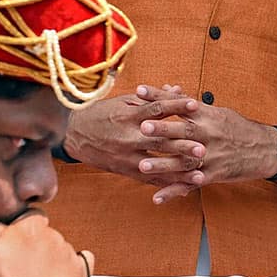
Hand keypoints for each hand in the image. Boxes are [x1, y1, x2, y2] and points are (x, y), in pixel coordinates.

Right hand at [0, 211, 93, 276]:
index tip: (15, 246)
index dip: (23, 231)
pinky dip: (72, 271)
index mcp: (31, 227)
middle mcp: (55, 236)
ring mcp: (70, 255)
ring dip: (51, 263)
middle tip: (21, 271)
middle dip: (36, 249)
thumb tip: (4, 225)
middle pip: (46, 237)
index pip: (31, 217)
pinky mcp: (83, 274)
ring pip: (61, 252)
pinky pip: (82, 264)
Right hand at [63, 85, 200, 184]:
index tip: (195, 105)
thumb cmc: (102, 114)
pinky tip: (184, 188)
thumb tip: (178, 89)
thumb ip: (153, 98)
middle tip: (202, 148)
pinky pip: (149, 180)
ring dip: (179, 171)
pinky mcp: (125, 170)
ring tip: (199, 173)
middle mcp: (128, 137)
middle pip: (159, 142)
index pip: (156, 110)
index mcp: (128, 116)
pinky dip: (167, 185)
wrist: (73, 134)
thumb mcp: (125, 101)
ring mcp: (127, 156)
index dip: (176, 107)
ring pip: (157, 165)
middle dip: (182, 146)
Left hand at [136, 86, 276, 203]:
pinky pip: (191, 184)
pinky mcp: (214, 174)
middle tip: (142, 127)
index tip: (140, 91)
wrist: (266, 149)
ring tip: (142, 165)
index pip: (181, 103)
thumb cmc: (238, 128)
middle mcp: (209, 134)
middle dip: (163, 129)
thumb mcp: (218, 112)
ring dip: (163, 163)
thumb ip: (191, 104)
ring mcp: (211, 156)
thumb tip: (169, 89)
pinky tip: (157, 198)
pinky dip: (174, 191)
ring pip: (184, 160)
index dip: (161, 97)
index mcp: (209, 116)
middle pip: (184, 131)